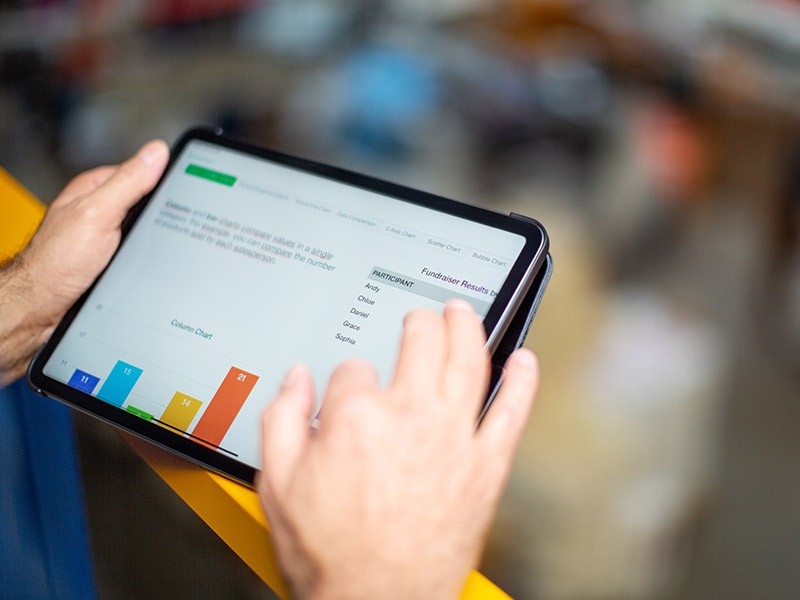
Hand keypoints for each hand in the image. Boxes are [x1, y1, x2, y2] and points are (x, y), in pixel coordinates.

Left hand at [0, 141, 168, 384]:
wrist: (44, 310)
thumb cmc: (58, 263)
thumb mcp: (98, 214)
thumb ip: (128, 182)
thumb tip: (156, 152)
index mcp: (95, 190)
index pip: (141, 172)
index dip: (166, 180)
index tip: (188, 189)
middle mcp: (100, 211)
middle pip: (147, 203)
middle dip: (165, 214)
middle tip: (178, 225)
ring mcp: (106, 237)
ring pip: (147, 230)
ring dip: (159, 240)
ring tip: (168, 247)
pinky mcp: (112, 260)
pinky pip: (142, 252)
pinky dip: (152, 257)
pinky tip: (157, 264)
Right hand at [258, 300, 539, 598]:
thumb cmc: (330, 553)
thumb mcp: (277, 484)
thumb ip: (282, 419)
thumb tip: (295, 380)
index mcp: (357, 416)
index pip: (354, 369)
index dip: (348, 378)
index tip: (349, 392)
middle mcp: (410, 416)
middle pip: (421, 343)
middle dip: (418, 322)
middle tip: (420, 316)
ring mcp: (454, 438)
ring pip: (468, 361)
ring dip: (467, 328)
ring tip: (462, 312)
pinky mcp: (486, 466)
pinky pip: (512, 411)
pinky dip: (522, 381)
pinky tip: (524, 361)